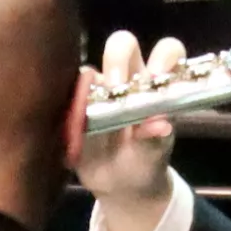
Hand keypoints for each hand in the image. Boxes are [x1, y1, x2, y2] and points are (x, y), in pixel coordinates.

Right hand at [74, 30, 188, 230]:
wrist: (120, 186)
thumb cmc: (144, 161)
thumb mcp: (153, 154)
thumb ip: (155, 138)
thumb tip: (161, 125)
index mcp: (155, 85)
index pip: (166, 52)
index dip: (163, 56)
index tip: (156, 78)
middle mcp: (127, 78)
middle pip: (122, 44)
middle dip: (117, 59)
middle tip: (115, 89)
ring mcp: (97, 90)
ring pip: (87, 69)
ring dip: (86, 84)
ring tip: (85, 115)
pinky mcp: (72, 106)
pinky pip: (63, 95)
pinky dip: (65, 105)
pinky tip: (69, 126)